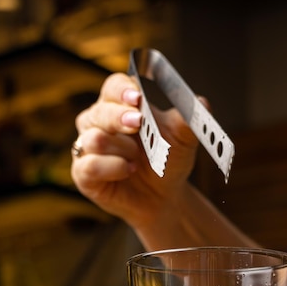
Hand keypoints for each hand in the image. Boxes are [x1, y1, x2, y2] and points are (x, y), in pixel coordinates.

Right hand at [71, 72, 199, 233]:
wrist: (163, 197)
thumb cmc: (166, 162)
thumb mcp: (182, 141)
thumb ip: (188, 122)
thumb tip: (202, 104)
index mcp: (119, 105)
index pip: (113, 87)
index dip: (123, 90)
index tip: (137, 97)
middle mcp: (98, 123)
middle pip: (100, 111)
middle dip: (119, 116)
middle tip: (138, 122)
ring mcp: (88, 148)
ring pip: (94, 139)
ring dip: (121, 149)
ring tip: (138, 160)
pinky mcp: (83, 174)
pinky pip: (89, 166)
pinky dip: (112, 168)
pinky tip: (128, 170)